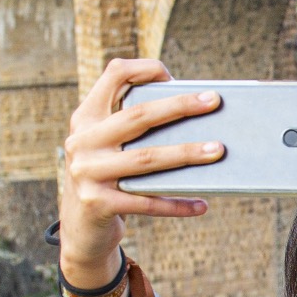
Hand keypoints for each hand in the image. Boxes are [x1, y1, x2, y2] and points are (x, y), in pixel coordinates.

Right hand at [57, 58, 222, 289]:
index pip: (112, 76)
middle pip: (138, 116)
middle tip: (213, 102)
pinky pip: (147, 202)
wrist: (79, 228)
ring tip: (218, 150)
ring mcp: (87, 172)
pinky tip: (201, 204)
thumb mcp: (108, 145)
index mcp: (86, 117)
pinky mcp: (98, 203)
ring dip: (186, 153)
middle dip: (180, 106)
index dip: (143, 69)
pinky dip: (177, 204)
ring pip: (147, 158)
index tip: (172, 75)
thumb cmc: (109, 177)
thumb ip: (133, 127)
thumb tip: (193, 113)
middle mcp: (82, 141)